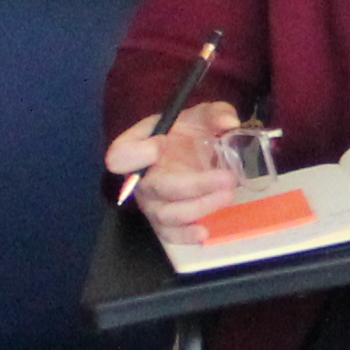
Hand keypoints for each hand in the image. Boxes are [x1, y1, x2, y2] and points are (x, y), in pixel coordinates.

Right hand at [104, 98, 248, 222]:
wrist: (195, 153)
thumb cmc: (188, 133)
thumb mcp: (202, 116)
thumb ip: (215, 113)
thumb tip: (229, 123)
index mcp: (136, 147)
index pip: (120, 156)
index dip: (137, 153)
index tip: (162, 143)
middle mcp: (139, 180)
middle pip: (157, 188)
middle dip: (194, 184)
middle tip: (227, 177)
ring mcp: (152, 203)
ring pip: (167, 214)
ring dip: (199, 207)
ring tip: (227, 195)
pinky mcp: (165, 223)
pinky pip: (170, 235)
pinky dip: (185, 236)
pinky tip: (204, 233)